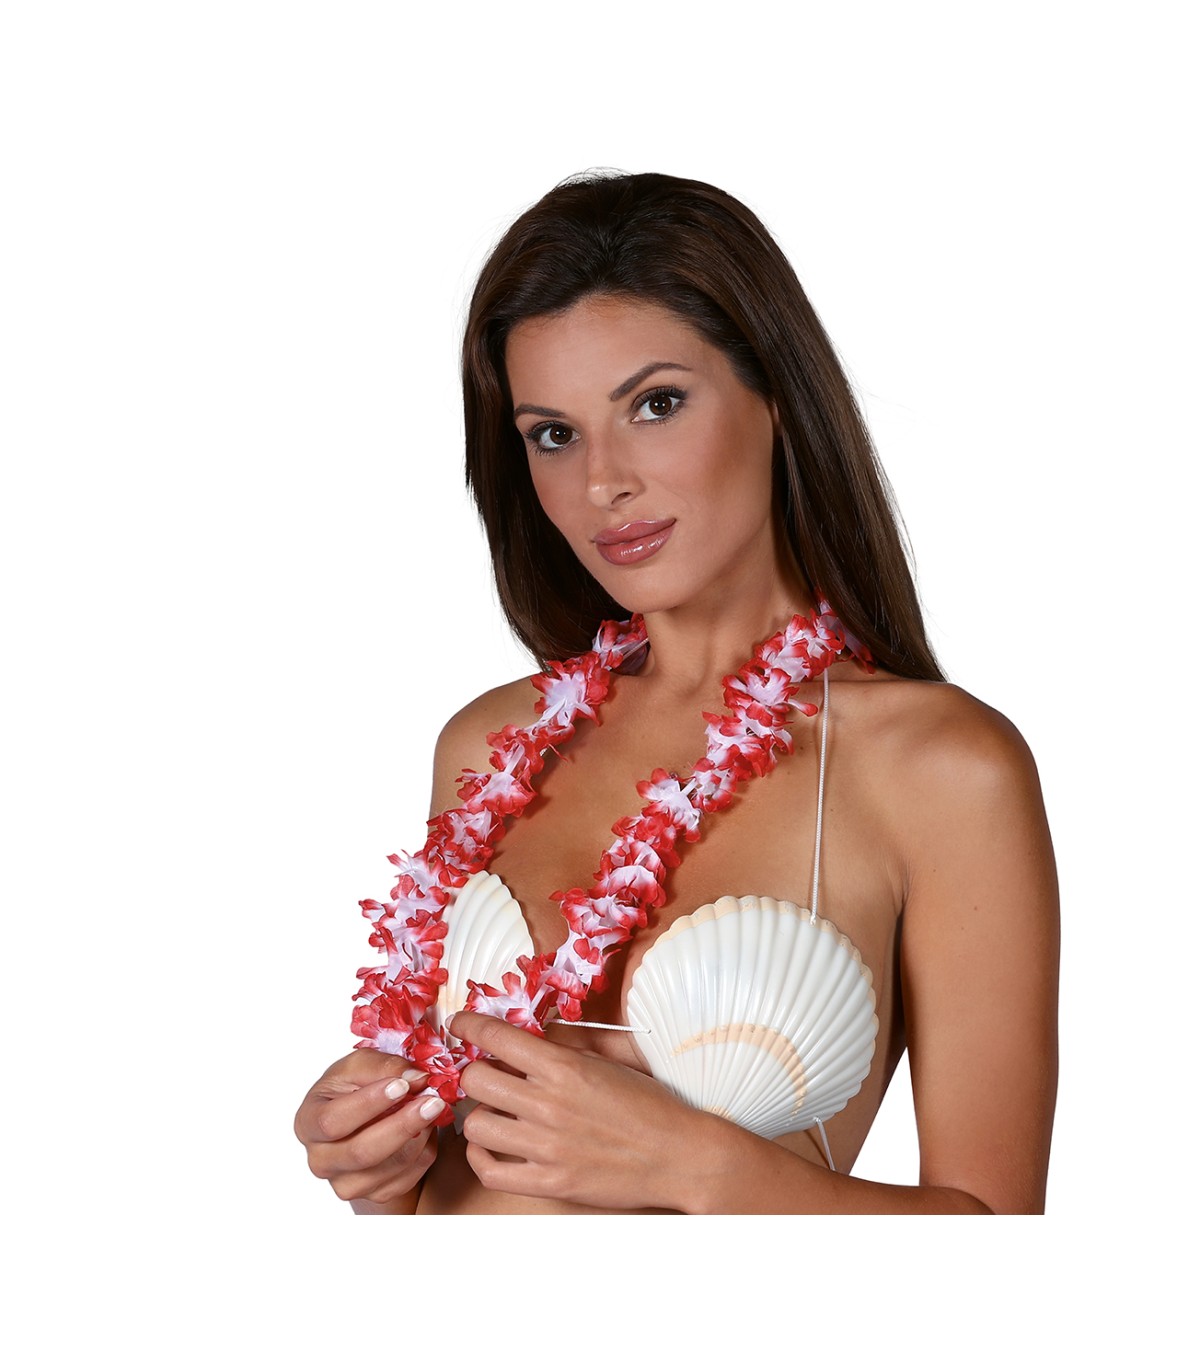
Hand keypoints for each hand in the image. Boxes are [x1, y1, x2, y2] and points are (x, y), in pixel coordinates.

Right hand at [294, 1048, 444, 1208]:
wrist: (361, 1118)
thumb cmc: (352, 1087)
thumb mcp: (359, 1065)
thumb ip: (384, 1066)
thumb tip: (416, 1078)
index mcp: (308, 1123)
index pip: (333, 1121)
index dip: (368, 1104)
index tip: (400, 1085)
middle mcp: (321, 1160)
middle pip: (362, 1152)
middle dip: (402, 1124)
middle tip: (432, 1101)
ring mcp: (346, 1183)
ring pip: (389, 1167)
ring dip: (419, 1136)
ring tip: (434, 1109)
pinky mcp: (375, 1194)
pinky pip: (407, 1178)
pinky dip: (424, 1151)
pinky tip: (426, 1128)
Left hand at [452, 1011, 702, 1210]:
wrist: (679, 1155)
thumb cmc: (649, 1103)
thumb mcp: (610, 1059)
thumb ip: (566, 1044)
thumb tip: (531, 1030)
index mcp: (565, 1067)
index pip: (497, 1037)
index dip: (469, 1026)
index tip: (460, 1025)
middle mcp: (549, 1104)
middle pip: (475, 1080)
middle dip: (475, 1072)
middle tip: (486, 1074)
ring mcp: (547, 1148)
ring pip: (476, 1125)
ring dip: (481, 1115)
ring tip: (497, 1112)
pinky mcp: (550, 1183)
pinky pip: (490, 1171)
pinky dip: (481, 1157)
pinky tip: (491, 1146)